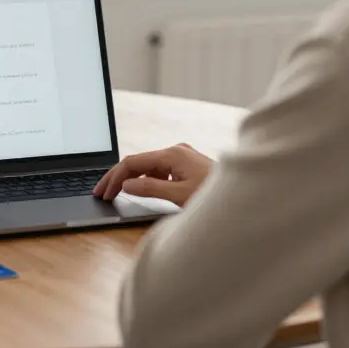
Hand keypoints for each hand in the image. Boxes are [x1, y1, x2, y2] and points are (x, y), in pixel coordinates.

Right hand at [93, 143, 213, 206]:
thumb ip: (150, 189)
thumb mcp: (179, 196)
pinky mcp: (187, 165)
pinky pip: (160, 170)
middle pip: (138, 162)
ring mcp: (182, 157)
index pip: (132, 163)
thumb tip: (126, 184)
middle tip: (102, 193)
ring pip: (148, 166)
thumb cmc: (216, 195)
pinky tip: (141, 190)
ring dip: (132, 179)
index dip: (113, 177)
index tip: (102, 192)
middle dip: (118, 177)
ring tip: (116, 194)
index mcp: (172, 154)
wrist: (246, 195)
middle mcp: (176, 151)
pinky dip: (146, 180)